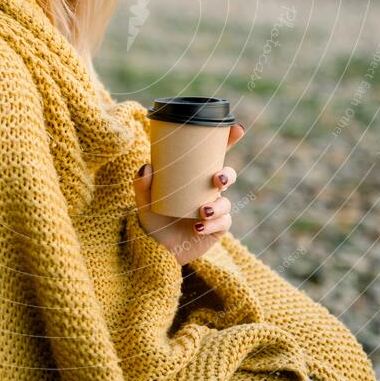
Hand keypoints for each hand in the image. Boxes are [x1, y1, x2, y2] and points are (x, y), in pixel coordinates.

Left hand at [133, 123, 244, 265]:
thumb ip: (142, 185)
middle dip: (227, 175)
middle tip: (217, 180)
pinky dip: (212, 224)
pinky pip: (223, 223)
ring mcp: (214, 210)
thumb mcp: (144, 201)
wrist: (157, 250)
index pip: (214, 155)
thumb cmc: (153, 220)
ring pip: (226, 202)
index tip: (237, 129)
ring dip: (218, 205)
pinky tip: (198, 227)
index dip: (229, 141)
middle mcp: (207, 191)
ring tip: (202, 211)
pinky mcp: (217, 229)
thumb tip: (147, 167)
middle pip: (227, 176)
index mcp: (194, 177)